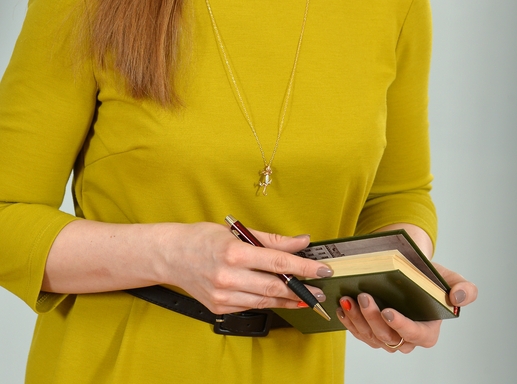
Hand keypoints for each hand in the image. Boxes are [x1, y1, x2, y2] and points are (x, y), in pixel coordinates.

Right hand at [159, 222, 331, 314]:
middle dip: (301, 289)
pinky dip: (266, 302)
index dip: (304, 267)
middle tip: (318, 289)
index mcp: (234, 252)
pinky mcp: (219, 307)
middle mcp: (228, 276)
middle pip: (274, 286)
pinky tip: (277, 298)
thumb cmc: (202, 238)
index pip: (278, 262)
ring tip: (304, 297)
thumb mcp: (236, 231)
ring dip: (287, 300)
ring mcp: (222, 295)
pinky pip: (250, 306)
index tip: (322, 270)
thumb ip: (271, 240)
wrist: (171, 255)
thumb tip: (300, 241)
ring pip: (264, 301)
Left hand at [336, 263, 476, 352]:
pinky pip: (359, 332)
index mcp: (427, 331)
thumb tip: (458, 298)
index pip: (415, 335)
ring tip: (348, 299)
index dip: (401, 326)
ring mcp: (387, 336)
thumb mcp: (451, 278)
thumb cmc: (430, 277)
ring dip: (357, 320)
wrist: (409, 270)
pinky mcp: (371, 331)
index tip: (388, 311)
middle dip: (373, 319)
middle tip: (364, 296)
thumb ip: (465, 289)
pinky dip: (349, 320)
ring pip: (370, 337)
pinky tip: (342, 306)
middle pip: (388, 338)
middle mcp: (406, 338)